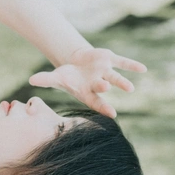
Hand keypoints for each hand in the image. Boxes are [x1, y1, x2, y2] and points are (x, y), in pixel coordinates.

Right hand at [29, 47, 146, 117]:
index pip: (96, 101)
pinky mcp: (110, 60)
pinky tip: (143, 69)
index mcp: (87, 91)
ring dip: (122, 82)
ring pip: (116, 77)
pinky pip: (123, 62)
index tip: (112, 114)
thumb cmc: (68, 76)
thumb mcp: (56, 77)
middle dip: (104, 87)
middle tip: (105, 87)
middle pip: (102, 87)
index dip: (103, 107)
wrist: (78, 64)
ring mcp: (106, 72)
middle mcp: (98, 84)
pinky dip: (132, 65)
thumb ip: (45, 80)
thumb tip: (31, 80)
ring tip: (130, 89)